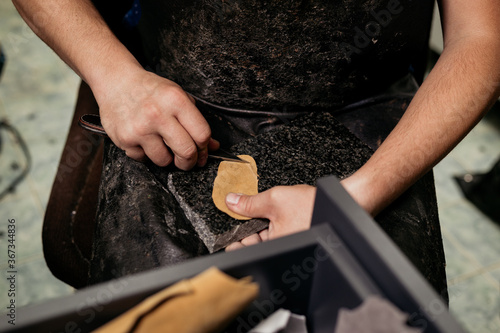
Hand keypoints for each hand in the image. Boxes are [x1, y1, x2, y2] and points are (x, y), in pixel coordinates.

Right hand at [96, 68, 217, 169]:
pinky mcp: (124, 139)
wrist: (116, 80)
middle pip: (186, 152)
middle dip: (190, 161)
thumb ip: (196, 121)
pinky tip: (143, 139)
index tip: (202, 150)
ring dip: (166, 158)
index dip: (205, 147)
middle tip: (187, 160)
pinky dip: (146, 154)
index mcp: (176, 100)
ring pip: (164, 161)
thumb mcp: (178, 96)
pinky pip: (143, 159)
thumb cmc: (151, 90)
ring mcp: (140, 128)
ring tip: (161, 144)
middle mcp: (158, 114)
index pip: (202, 134)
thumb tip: (212, 146)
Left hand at [224, 185, 315, 250]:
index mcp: (274, 246)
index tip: (227, 235)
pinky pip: (276, 233)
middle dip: (248, 229)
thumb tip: (231, 202)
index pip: (245, 249)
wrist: (337, 202)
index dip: (234, 240)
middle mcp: (281, 249)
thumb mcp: (275, 199)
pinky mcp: (294, 237)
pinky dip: (272, 223)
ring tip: (270, 212)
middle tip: (248, 215)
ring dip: (261, 224)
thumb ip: (249, 203)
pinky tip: (279, 214)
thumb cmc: (313, 205)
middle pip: (254, 243)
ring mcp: (288, 244)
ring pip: (265, 237)